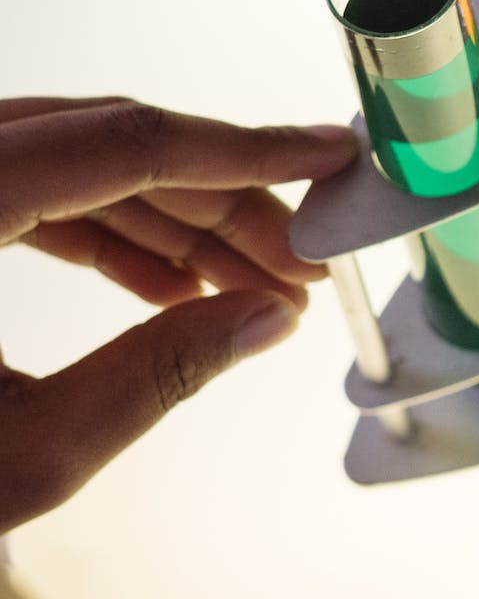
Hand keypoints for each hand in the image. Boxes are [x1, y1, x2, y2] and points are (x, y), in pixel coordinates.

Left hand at [0, 97, 356, 530]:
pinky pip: (21, 194)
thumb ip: (157, 373)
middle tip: (302, 259)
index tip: (329, 153)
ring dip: (169, 219)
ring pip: (65, 165)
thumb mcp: (24, 457)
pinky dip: (102, 233)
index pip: (121, 142)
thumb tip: (266, 318)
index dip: (242, 148)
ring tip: (252, 286)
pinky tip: (172, 288)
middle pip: (98, 143)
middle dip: (218, 197)